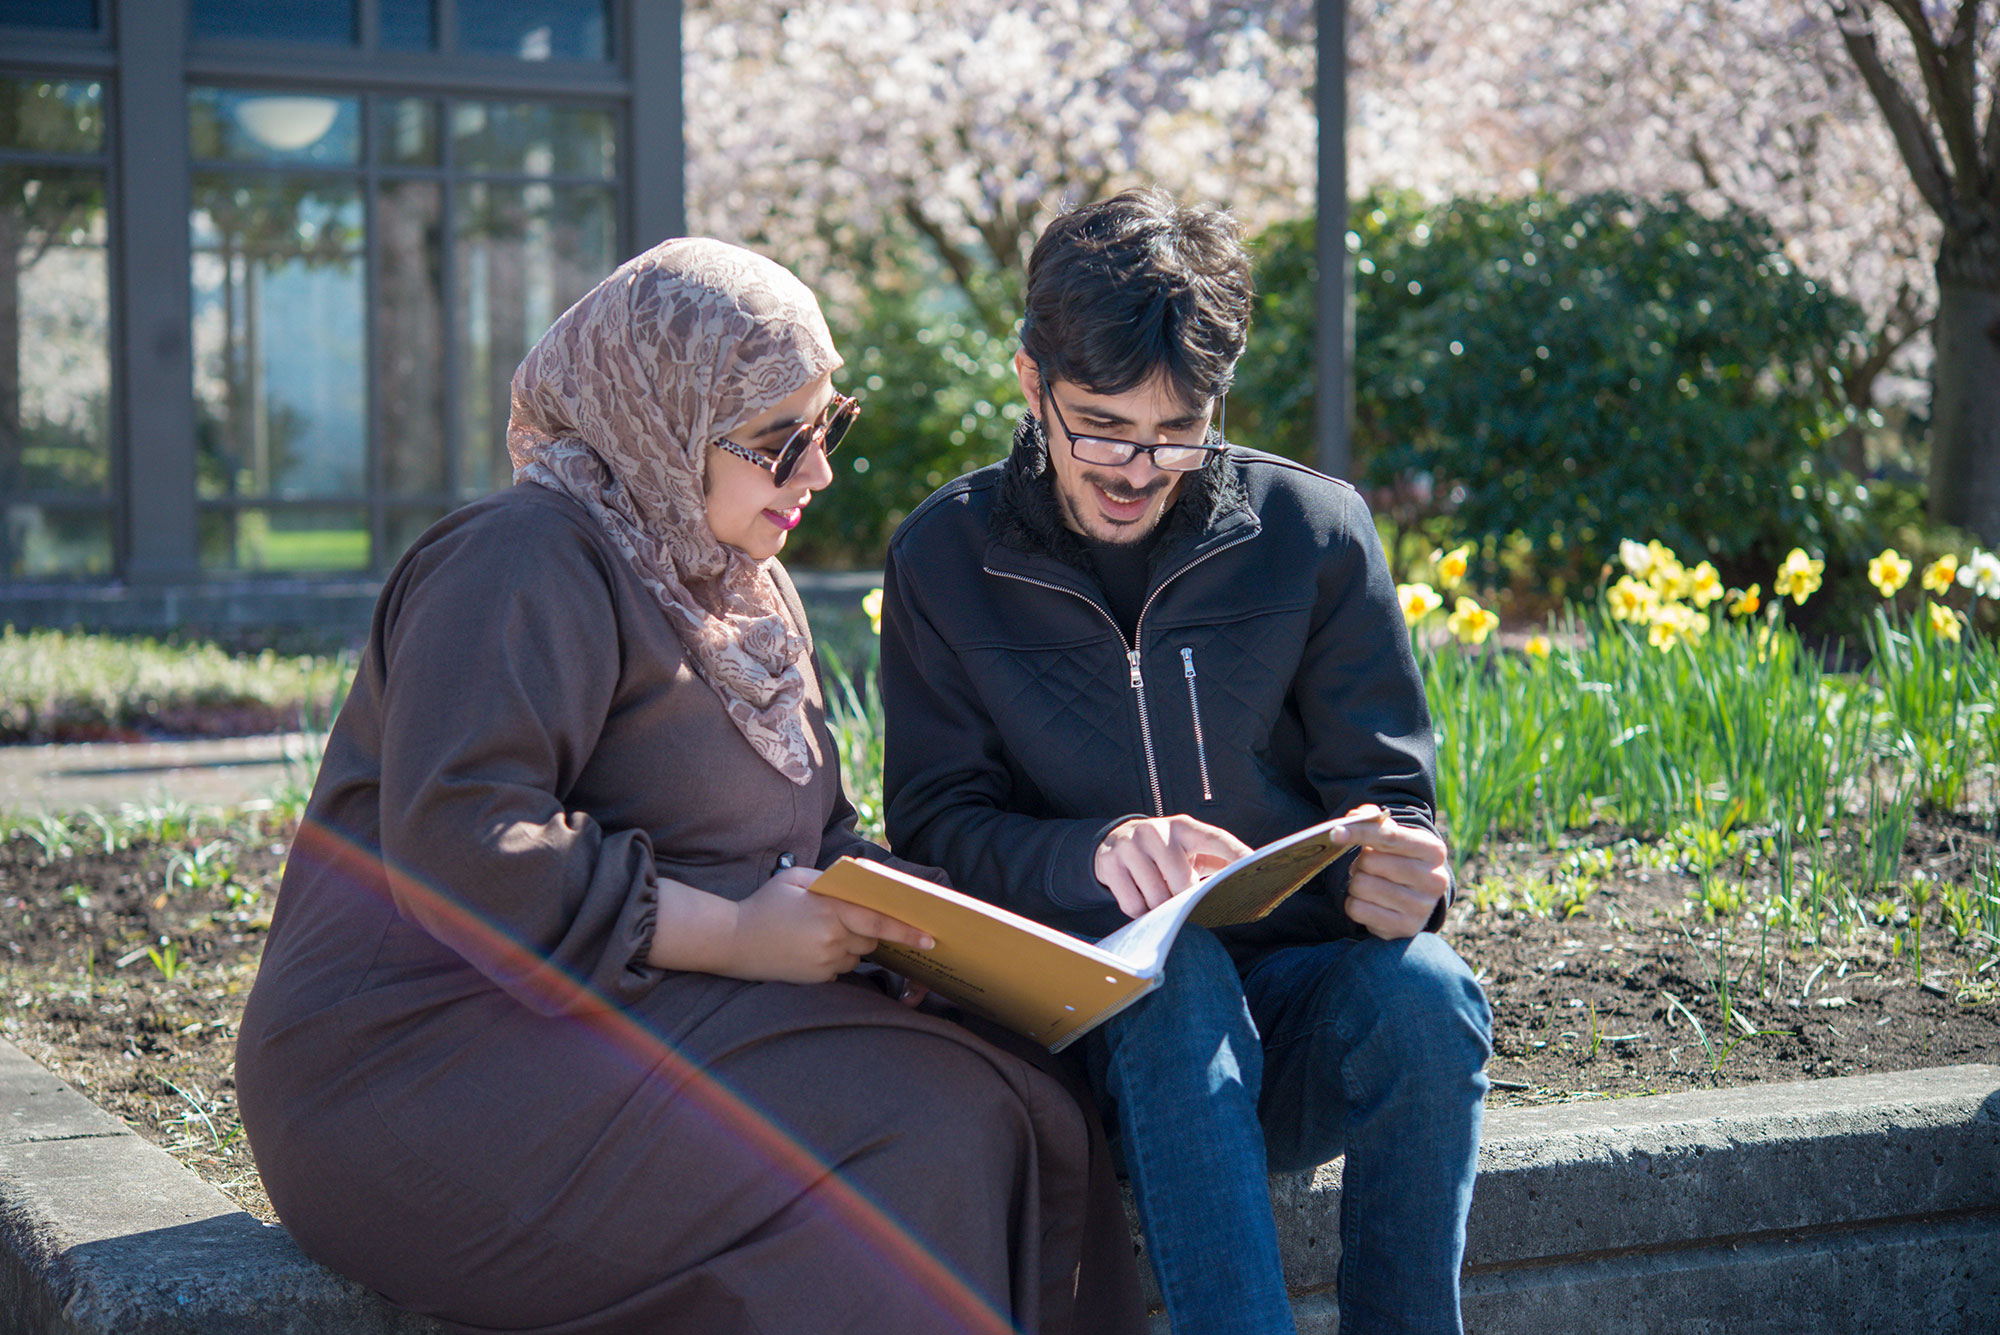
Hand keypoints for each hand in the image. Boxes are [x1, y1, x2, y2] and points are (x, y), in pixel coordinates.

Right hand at [727, 867, 933, 983]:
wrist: (730, 941)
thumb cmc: (764, 904)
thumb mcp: (795, 878)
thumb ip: (831, 880)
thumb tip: (861, 888)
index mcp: (829, 911)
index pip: (878, 921)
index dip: (907, 930)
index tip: (930, 938)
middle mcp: (831, 940)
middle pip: (872, 938)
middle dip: (868, 928)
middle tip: (843, 917)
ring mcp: (824, 963)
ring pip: (857, 954)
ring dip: (851, 943)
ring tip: (818, 931)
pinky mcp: (817, 979)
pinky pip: (841, 968)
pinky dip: (836, 957)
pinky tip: (810, 946)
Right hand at [1094, 815, 1254, 917]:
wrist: (1115, 843)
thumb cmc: (1164, 853)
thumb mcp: (1189, 849)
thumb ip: (1216, 862)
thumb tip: (1248, 881)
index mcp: (1184, 827)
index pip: (1216, 839)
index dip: (1236, 854)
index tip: (1255, 867)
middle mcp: (1157, 831)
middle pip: (1181, 882)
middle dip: (1184, 900)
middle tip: (1182, 902)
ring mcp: (1130, 845)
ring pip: (1156, 897)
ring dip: (1161, 908)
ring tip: (1159, 897)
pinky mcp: (1110, 863)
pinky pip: (1133, 905)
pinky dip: (1140, 911)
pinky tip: (1140, 896)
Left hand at [1334, 805, 1450, 939]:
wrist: (1417, 897)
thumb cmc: (1399, 859)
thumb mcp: (1394, 836)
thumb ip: (1374, 820)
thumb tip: (1354, 817)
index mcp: (1433, 850)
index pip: (1389, 836)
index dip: (1359, 832)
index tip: (1334, 832)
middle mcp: (1434, 879)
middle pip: (1370, 862)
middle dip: (1360, 862)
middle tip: (1366, 866)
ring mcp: (1421, 907)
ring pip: (1361, 886)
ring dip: (1356, 884)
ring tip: (1370, 884)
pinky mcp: (1405, 928)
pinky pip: (1357, 910)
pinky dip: (1354, 904)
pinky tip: (1370, 902)